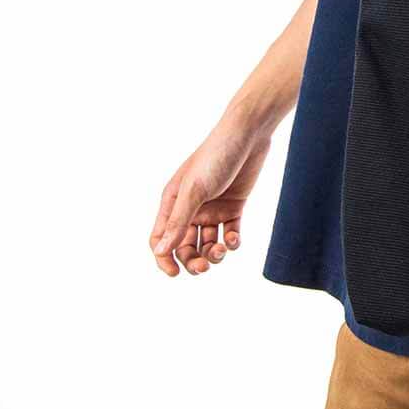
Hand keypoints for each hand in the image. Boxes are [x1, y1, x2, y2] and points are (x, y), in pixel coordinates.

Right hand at [149, 116, 270, 275]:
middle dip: (193, 260)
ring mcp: (213, 208)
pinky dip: (232, 241)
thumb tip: (160, 251)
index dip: (164, 259)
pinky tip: (234, 238)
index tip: (175, 274)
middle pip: (185, 246)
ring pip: (209, 243)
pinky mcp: (234, 206)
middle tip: (205, 266)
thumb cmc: (216, 157)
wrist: (248, 134)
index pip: (160, 239)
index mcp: (173, 202)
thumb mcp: (195, 190)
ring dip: (214, 253)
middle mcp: (191, 208)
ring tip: (223, 249)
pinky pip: (230, 233)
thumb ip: (178, 221)